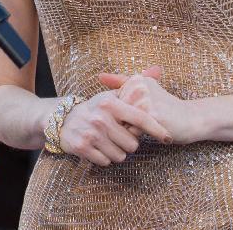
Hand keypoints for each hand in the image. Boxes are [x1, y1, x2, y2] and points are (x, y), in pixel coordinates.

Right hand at [57, 89, 171, 165]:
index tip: (168, 137)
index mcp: (110, 104)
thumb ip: (133, 87)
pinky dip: (105, 158)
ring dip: (117, 152)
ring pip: (120, 156)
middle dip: (129, 143)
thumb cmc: (94, 109)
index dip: (157, 129)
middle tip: (119, 136)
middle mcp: (101, 118)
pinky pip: (106, 162)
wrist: (63, 119)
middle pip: (133, 144)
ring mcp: (91, 134)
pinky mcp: (82, 147)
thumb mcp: (110, 95)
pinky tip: (98, 148)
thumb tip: (158, 69)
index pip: (140, 119)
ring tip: (109, 142)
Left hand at [98, 67, 199, 144]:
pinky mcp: (152, 115)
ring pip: (122, 122)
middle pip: (116, 113)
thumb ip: (121, 83)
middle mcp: (139, 86)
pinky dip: (138, 135)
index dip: (123, 112)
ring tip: (148, 125)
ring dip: (131, 129)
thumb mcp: (144, 90)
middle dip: (124, 121)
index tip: (139, 112)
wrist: (191, 119)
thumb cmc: (164, 107)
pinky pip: (132, 131)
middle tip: (145, 120)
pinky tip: (153, 131)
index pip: (114, 102)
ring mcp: (145, 100)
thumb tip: (100, 76)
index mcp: (136, 79)